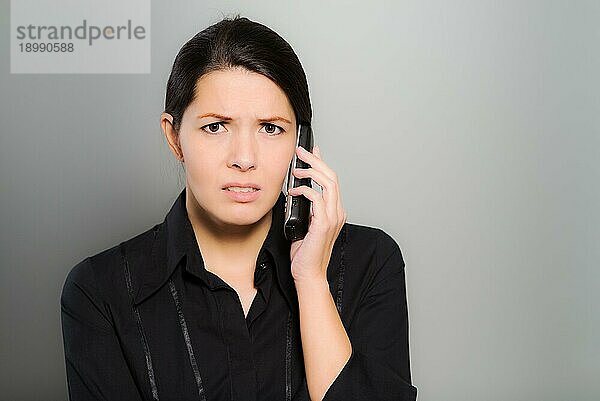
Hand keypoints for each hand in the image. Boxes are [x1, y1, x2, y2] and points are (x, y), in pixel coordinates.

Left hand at [288, 145, 346, 284]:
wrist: (308, 274)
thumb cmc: (304, 254)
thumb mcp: (303, 225)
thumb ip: (304, 209)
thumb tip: (294, 193)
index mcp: (334, 212)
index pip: (331, 180)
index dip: (322, 163)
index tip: (312, 151)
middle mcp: (337, 212)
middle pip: (331, 176)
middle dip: (316, 160)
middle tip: (301, 152)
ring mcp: (332, 218)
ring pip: (328, 183)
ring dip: (311, 171)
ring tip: (296, 169)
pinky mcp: (323, 224)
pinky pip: (317, 198)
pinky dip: (305, 190)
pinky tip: (294, 191)